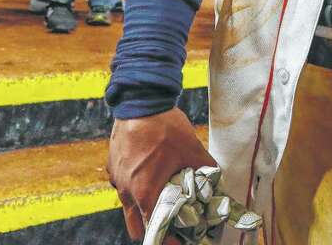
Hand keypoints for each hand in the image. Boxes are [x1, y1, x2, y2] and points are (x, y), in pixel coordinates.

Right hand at [108, 108, 217, 241]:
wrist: (140, 101)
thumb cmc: (165, 127)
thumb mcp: (193, 150)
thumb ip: (206, 171)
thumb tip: (218, 183)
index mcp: (145, 192)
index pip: (154, 231)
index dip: (168, 240)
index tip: (179, 241)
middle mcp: (126, 191)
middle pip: (136, 227)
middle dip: (154, 230)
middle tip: (172, 223)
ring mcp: (116, 179)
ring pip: (128, 206)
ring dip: (144, 208)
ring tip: (164, 198)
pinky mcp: (112, 167)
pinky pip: (123, 186)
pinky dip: (135, 188)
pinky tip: (151, 174)